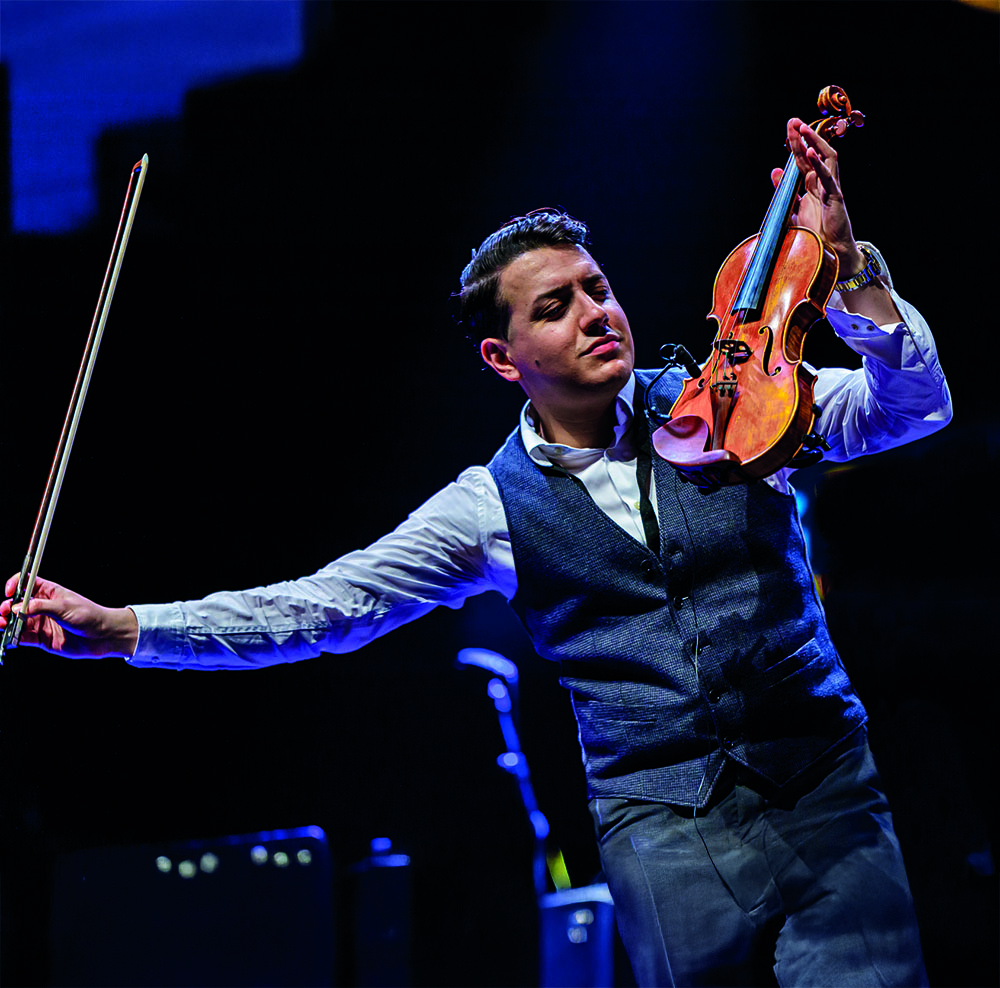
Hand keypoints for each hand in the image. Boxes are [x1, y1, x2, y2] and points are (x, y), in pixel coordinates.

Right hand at [1, 574, 137, 657]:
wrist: (102, 635)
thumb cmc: (89, 615)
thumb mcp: (64, 606)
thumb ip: (39, 607)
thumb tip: (16, 607)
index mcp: (49, 592)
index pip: (27, 583)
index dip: (15, 584)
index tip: (8, 591)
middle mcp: (42, 607)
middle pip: (16, 604)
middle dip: (6, 607)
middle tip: (4, 613)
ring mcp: (41, 622)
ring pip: (16, 621)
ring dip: (6, 623)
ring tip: (3, 625)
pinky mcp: (41, 638)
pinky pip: (23, 637)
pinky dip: (14, 637)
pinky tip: (11, 638)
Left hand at [771, 117, 863, 275]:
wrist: (831, 252)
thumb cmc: (815, 233)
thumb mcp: (793, 209)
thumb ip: (784, 191)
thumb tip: (774, 170)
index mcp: (813, 184)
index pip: (803, 158)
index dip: (796, 142)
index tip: (789, 126)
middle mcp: (823, 182)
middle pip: (814, 153)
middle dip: (804, 137)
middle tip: (794, 121)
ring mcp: (831, 188)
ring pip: (827, 158)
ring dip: (815, 143)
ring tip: (803, 130)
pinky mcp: (835, 198)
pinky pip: (829, 177)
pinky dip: (820, 165)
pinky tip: (812, 153)